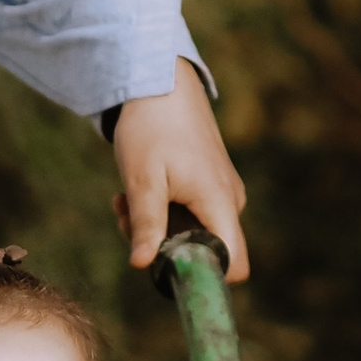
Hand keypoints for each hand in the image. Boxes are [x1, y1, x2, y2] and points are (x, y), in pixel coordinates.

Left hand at [115, 59, 249, 279]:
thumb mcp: (142, 179)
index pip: (234, 265)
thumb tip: (144, 267)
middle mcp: (230, 201)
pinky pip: (191, 214)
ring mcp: (221, 192)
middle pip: (206, 253)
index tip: (164, 270)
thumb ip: (146, 225)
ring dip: (156, 228)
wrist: (159, 81)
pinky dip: (162, 211)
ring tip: (125, 200)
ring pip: (192, 233)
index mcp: (220, 202)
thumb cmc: (151, 127)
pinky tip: (138, 190)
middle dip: (165, 249)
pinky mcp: (209, 184)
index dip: (205, 278)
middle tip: (128, 223)